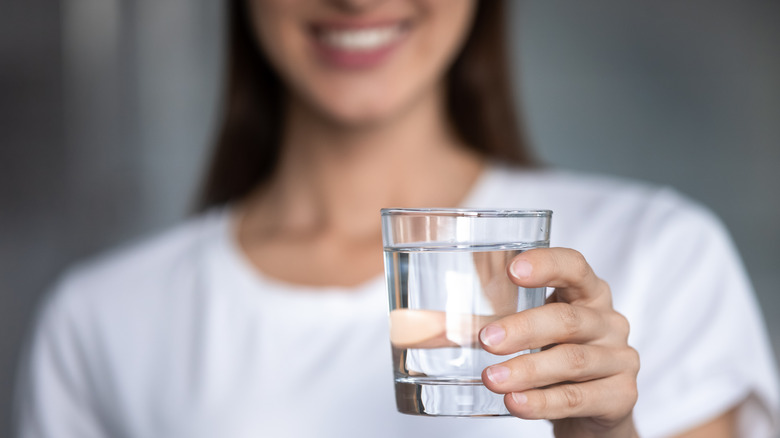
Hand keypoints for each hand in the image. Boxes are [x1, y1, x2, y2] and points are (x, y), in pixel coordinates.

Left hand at [479, 248, 639, 437]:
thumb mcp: (534, 331)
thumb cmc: (554, 356)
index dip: (547, 264)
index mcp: (587, 293)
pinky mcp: (621, 396)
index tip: (514, 270)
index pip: (575, 266)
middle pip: (568, 318)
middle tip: (485, 340)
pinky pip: (578, 398)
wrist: (595, 410)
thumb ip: (496, 319)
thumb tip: (421, 322)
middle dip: (523, 328)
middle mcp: (608, 321)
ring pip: (572, 360)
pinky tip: (515, 402)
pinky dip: (542, 402)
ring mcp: (620, 358)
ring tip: (491, 378)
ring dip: (527, 370)